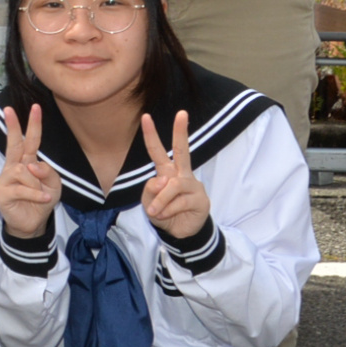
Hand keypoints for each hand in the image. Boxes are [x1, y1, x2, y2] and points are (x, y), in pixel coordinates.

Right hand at [0, 103, 59, 243]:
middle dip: (12, 126)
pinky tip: (44, 198)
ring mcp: (6, 179)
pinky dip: (36, 193)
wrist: (32, 223)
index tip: (34, 107)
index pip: (28, 140)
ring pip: (23, 170)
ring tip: (43, 194)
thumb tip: (32, 165)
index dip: (31, 125)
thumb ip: (48, 172)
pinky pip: (22, 188)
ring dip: (37, 182)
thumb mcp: (53, 185)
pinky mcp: (2, 193)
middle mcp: (14, 167)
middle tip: (8, 109)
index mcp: (26, 161)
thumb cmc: (41, 200)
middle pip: (14, 144)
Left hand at [137, 111, 209, 246]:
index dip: (151, 135)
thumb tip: (163, 181)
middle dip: (180, 132)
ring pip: (172, 186)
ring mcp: (193, 185)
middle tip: (182, 113)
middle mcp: (181, 174)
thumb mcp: (148, 202)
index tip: (145, 116)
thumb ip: (150, 190)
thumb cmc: (164, 213)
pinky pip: (179, 202)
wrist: (180, 233)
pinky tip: (166, 216)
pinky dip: (167, 210)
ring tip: (155, 211)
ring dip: (160, 200)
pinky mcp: (201, 200)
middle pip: (182, 150)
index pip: (158, 151)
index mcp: (167, 171)